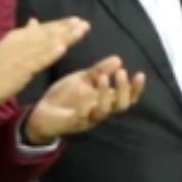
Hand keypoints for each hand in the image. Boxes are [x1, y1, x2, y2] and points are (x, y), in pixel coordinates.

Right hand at [0, 17, 90, 108]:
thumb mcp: (8, 47)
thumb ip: (23, 35)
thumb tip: (34, 21)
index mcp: (17, 37)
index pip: (42, 29)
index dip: (60, 24)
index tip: (76, 20)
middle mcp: (21, 41)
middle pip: (47, 33)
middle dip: (67, 28)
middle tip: (84, 23)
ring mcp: (21, 54)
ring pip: (47, 43)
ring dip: (65, 36)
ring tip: (81, 30)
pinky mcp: (21, 68)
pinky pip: (38, 60)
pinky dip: (50, 53)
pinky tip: (63, 48)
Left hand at [25, 57, 146, 144]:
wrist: (41, 111)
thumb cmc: (65, 96)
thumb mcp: (83, 79)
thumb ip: (99, 71)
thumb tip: (118, 59)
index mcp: (105, 100)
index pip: (128, 98)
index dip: (136, 89)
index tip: (140, 74)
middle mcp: (100, 111)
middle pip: (121, 106)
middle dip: (124, 90)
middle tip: (121, 73)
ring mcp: (87, 118)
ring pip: (104, 110)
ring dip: (106, 94)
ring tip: (103, 78)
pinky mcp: (72, 122)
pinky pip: (82, 115)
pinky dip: (84, 104)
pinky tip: (84, 91)